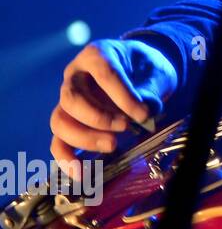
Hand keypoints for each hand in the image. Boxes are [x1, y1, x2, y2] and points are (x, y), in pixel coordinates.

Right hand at [50, 39, 176, 179]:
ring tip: (113, 145)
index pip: (104, 73)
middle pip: (72, 98)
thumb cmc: (145, 68)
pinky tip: (81, 172)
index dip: (122, 96)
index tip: (142, 113)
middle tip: (124, 128)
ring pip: (61, 120)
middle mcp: (75, 76)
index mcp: (96, 55)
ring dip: (84, 137)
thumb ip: (151, 90)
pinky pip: (58, 140)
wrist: (138, 71)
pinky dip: (66, 157)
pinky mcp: (69, 121)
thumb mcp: (155, 72)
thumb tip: (146, 114)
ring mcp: (67, 99)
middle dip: (98, 117)